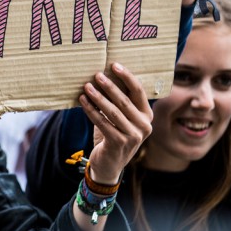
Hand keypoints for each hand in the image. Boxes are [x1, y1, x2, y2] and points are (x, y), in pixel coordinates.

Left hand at [80, 63, 151, 184]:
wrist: (109, 165)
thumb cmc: (113, 135)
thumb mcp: (120, 119)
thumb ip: (118, 102)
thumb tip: (103, 76)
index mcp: (147, 116)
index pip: (138, 92)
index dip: (127, 77)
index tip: (114, 65)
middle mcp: (144, 126)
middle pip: (125, 101)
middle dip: (109, 86)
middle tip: (97, 75)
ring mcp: (133, 136)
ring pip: (113, 112)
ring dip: (98, 98)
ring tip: (86, 87)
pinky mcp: (119, 143)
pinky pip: (102, 122)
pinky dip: (91, 110)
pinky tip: (83, 101)